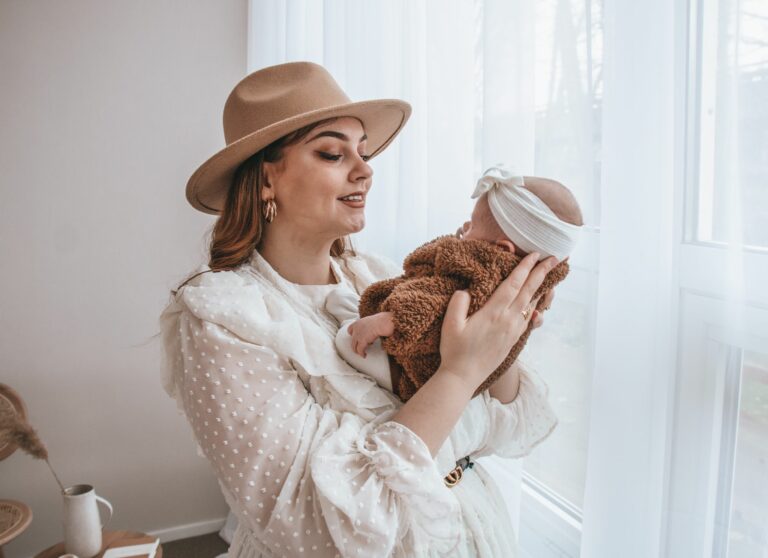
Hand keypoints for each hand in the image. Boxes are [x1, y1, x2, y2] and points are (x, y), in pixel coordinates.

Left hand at [347, 312, 394, 356]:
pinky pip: (360, 350)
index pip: (350, 330)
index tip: (356, 338)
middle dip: (355, 346)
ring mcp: (358, 335)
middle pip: (352, 340)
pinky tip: (364, 355)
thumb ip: (368, 326)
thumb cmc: (382, 321)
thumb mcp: (372, 321)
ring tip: (361, 354)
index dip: (352, 335)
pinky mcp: (362, 341)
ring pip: (354, 346)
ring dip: (357, 351)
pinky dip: (362, 354)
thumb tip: (372, 331)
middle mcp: (356, 328)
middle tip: (359, 349)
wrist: (384, 322)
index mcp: (358, 322)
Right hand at [437, 253, 558, 388]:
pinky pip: (528, 317)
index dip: (525, 268)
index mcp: (494, 313)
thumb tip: (466, 290)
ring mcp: (513, 330)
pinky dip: (535, 305)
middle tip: (554, 258)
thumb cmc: (455, 350)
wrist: (464, 376)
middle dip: (542, 273)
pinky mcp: (513, 339)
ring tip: (550, 276)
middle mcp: (508, 320)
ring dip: (542, 288)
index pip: (513, 284)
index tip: (534, 255)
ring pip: (531, 304)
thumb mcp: (450, 324)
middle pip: (529, 291)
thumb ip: (458, 303)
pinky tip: (537, 302)